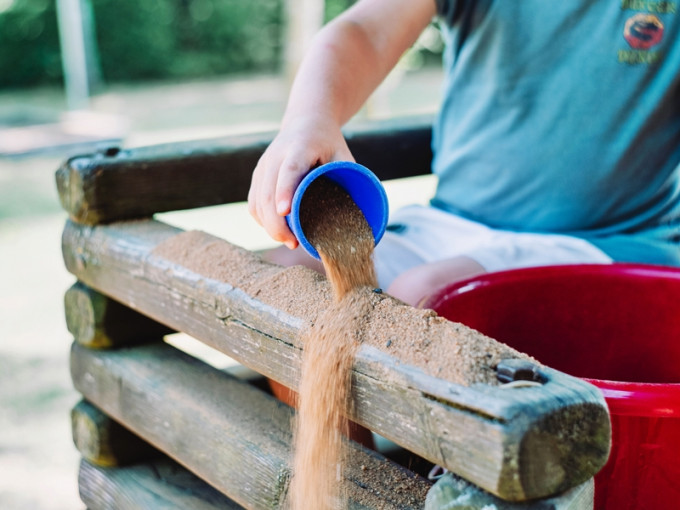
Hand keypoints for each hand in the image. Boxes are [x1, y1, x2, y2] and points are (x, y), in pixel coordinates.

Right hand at [248, 116, 353, 248]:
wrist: (305, 122)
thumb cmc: (328, 143)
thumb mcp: (343, 154)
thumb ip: (349, 179)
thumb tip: (359, 215)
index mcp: (298, 148)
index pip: (288, 171)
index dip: (285, 191)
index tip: (285, 212)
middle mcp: (275, 157)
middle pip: (268, 193)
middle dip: (276, 223)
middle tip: (292, 242)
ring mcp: (263, 166)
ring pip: (258, 201)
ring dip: (269, 226)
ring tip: (288, 241)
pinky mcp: (257, 176)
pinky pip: (254, 203)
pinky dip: (262, 220)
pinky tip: (275, 231)